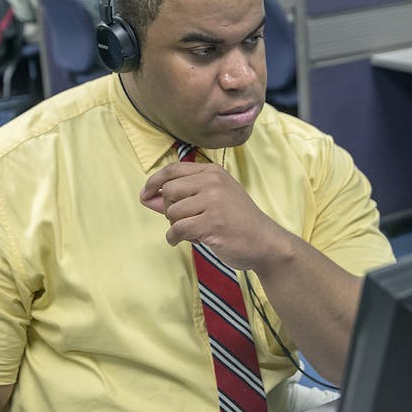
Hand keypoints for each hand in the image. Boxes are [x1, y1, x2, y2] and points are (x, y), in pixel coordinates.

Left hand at [140, 161, 291, 271]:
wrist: (265, 243)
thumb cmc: (237, 223)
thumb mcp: (212, 201)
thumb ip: (180, 197)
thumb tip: (146, 197)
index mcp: (213, 171)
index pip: (173, 169)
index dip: (154, 181)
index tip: (145, 195)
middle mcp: (213, 181)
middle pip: (169, 191)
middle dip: (169, 210)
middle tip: (185, 222)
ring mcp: (214, 200)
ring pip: (172, 212)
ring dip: (176, 227)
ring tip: (194, 231)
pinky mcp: (212, 222)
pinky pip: (178, 229)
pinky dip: (175, 239)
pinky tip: (186, 241)